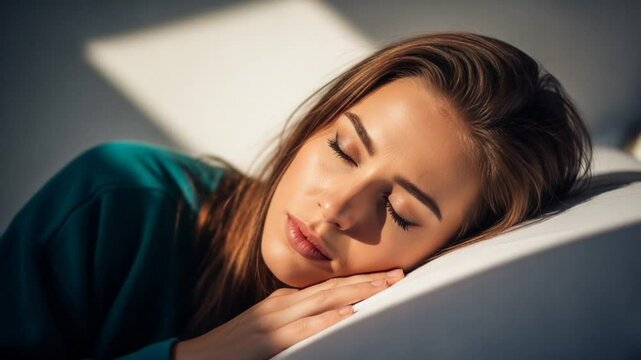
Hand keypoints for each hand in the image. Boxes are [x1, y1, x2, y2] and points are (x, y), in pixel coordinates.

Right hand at [173, 269, 404, 359]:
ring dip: (357, 291)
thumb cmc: (236, 346)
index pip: (328, 285)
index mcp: (284, 300)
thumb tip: (329, 314)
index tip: (385, 274)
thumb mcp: (268, 325)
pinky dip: (328, 319)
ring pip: (324, 301)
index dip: (358, 278)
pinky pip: (305, 328)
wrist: (197, 358)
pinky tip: (349, 313)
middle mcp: (282, 304)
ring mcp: (275, 320)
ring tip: (386, 287)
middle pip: (332, 287)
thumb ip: (295, 318)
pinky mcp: (269, 339)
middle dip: (367, 280)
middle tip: (399, 274)